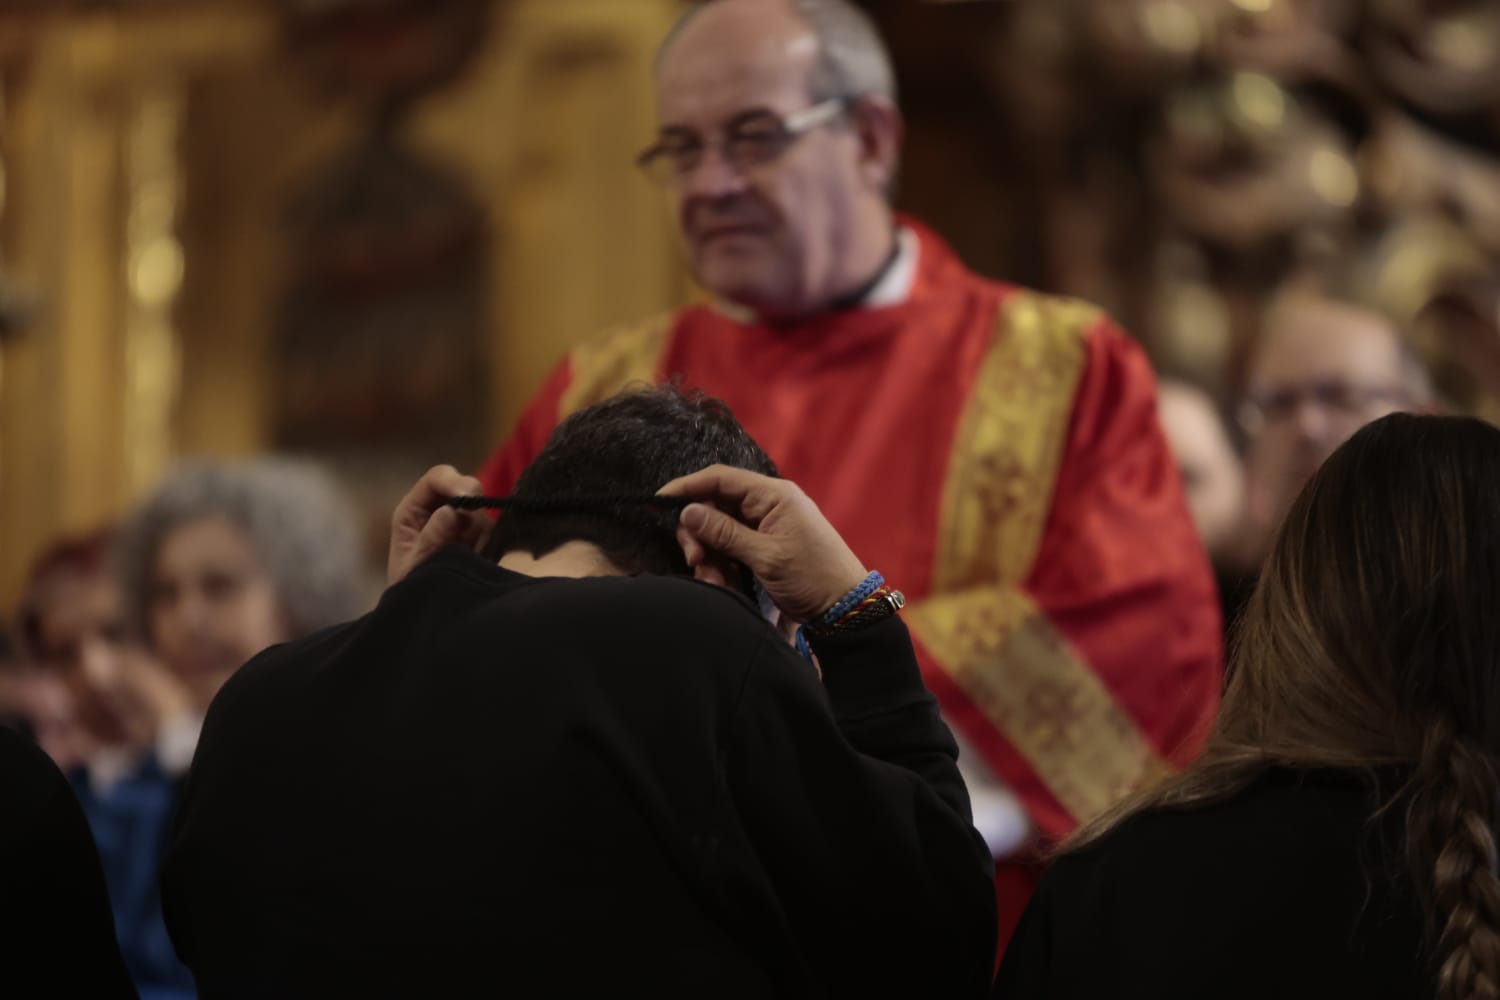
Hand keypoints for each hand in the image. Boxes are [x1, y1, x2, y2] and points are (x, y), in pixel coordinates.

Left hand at [388, 465, 487, 584]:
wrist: (421, 620)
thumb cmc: (409, 592)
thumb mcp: (414, 569)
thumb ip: (430, 540)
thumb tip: (451, 511)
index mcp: (414, 511)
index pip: (437, 479)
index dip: (454, 482)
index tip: (468, 499)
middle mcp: (440, 512)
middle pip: (467, 489)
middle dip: (473, 509)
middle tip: (475, 536)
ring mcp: (463, 525)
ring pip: (484, 514)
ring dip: (481, 535)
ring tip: (466, 563)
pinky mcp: (482, 541)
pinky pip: (496, 534)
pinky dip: (491, 546)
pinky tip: (479, 564)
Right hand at [658, 465, 867, 622]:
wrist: (844, 607)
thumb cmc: (812, 577)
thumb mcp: (766, 557)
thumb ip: (725, 533)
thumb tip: (687, 512)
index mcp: (772, 495)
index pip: (720, 478)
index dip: (687, 487)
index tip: (658, 503)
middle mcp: (767, 504)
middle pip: (714, 507)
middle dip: (699, 535)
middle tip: (695, 562)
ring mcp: (765, 526)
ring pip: (719, 532)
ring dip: (711, 558)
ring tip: (717, 583)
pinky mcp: (763, 547)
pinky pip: (731, 549)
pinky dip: (723, 566)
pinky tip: (725, 585)